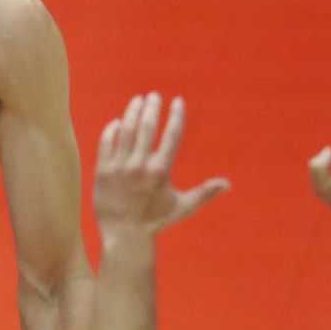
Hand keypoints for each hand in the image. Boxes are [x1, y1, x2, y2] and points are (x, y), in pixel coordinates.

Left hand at [92, 93, 228, 246]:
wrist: (124, 235)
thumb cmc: (155, 221)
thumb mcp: (183, 207)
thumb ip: (204, 192)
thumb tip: (228, 184)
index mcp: (160, 171)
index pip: (171, 135)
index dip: (175, 115)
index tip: (178, 100)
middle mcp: (140, 165)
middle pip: (147, 127)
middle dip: (152, 107)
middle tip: (154, 95)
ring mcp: (119, 167)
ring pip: (126, 131)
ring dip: (132, 112)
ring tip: (137, 100)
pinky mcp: (102, 171)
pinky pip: (106, 143)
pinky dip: (112, 129)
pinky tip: (118, 121)